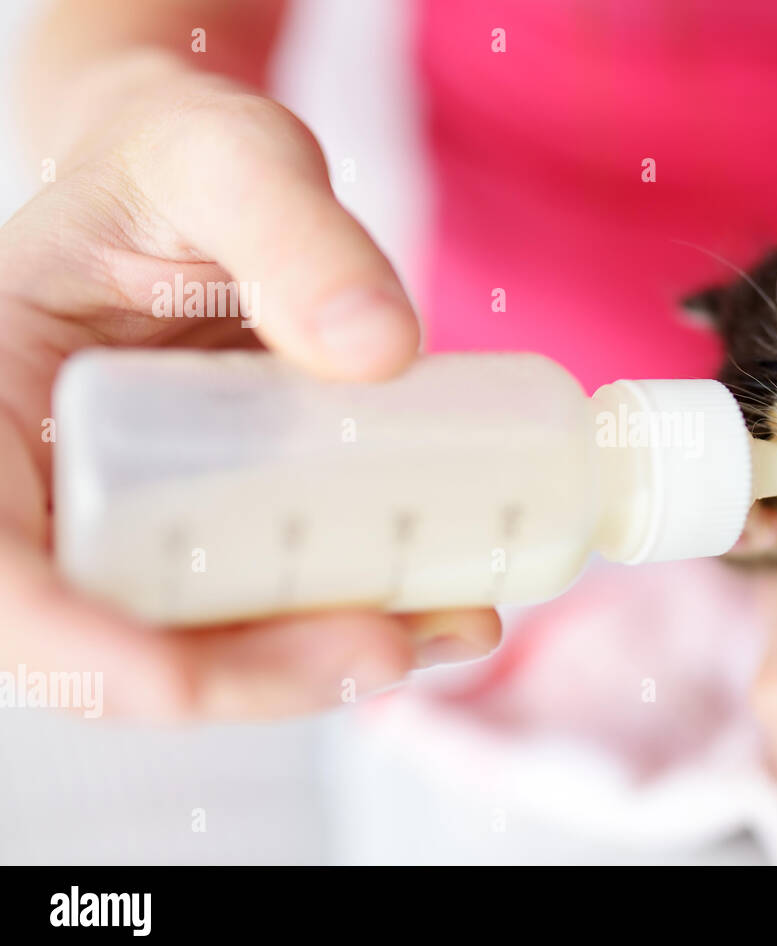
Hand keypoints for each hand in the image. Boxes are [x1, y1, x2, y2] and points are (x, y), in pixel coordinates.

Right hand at [0, 54, 498, 718]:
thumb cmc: (175, 161)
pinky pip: (273, 606)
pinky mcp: (215, 531)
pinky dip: (361, 619)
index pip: (2, 576)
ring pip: (210, 644)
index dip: (79, 653)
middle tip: (387, 644)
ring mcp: (135, 522)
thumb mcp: (221, 157)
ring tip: (454, 623)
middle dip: (249, 673)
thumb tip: (379, 348)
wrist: (202, 185)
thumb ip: (288, 225)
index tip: (185, 681)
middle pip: (116, 641)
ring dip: (328, 663)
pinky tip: (451, 603)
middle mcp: (47, 490)